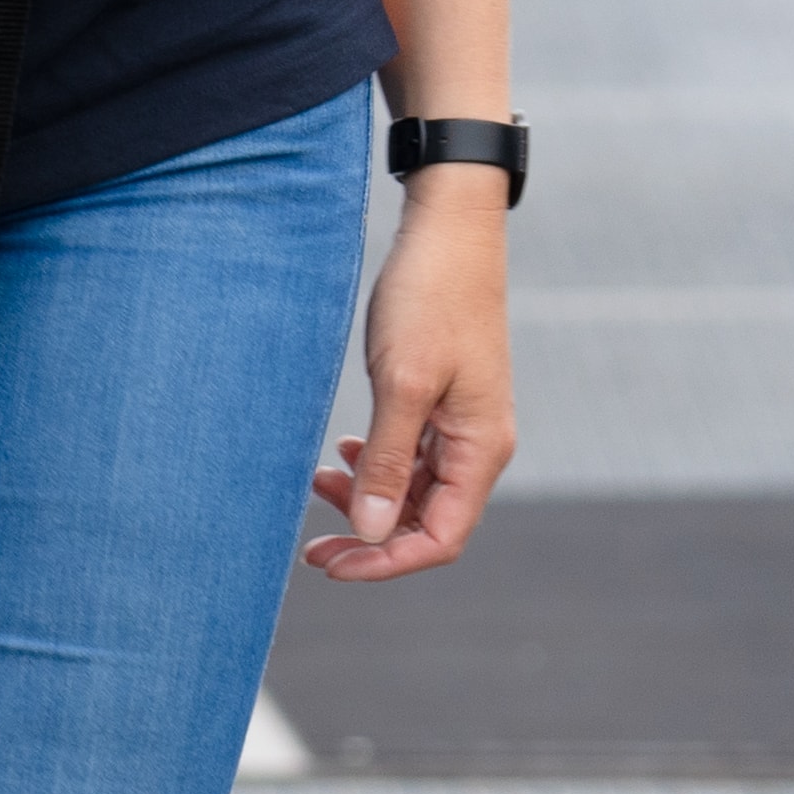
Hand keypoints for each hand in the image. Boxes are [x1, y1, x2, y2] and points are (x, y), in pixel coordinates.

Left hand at [311, 171, 512, 577]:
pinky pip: (412, 455)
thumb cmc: (431, 297)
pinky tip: (345, 453)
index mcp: (481, 449)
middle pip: (426, 521)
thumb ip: (387, 463)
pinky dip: (376, 464)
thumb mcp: (401, 384)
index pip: (440, 538)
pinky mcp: (443, 401)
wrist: (448, 230)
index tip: (332, 563)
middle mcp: (478, 445)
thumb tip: (373, 533)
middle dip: (370, 536)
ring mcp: (462, 423)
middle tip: (312, 545)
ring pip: (415, 490)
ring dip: (368, 498)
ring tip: (317, 484)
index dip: (386, 562)